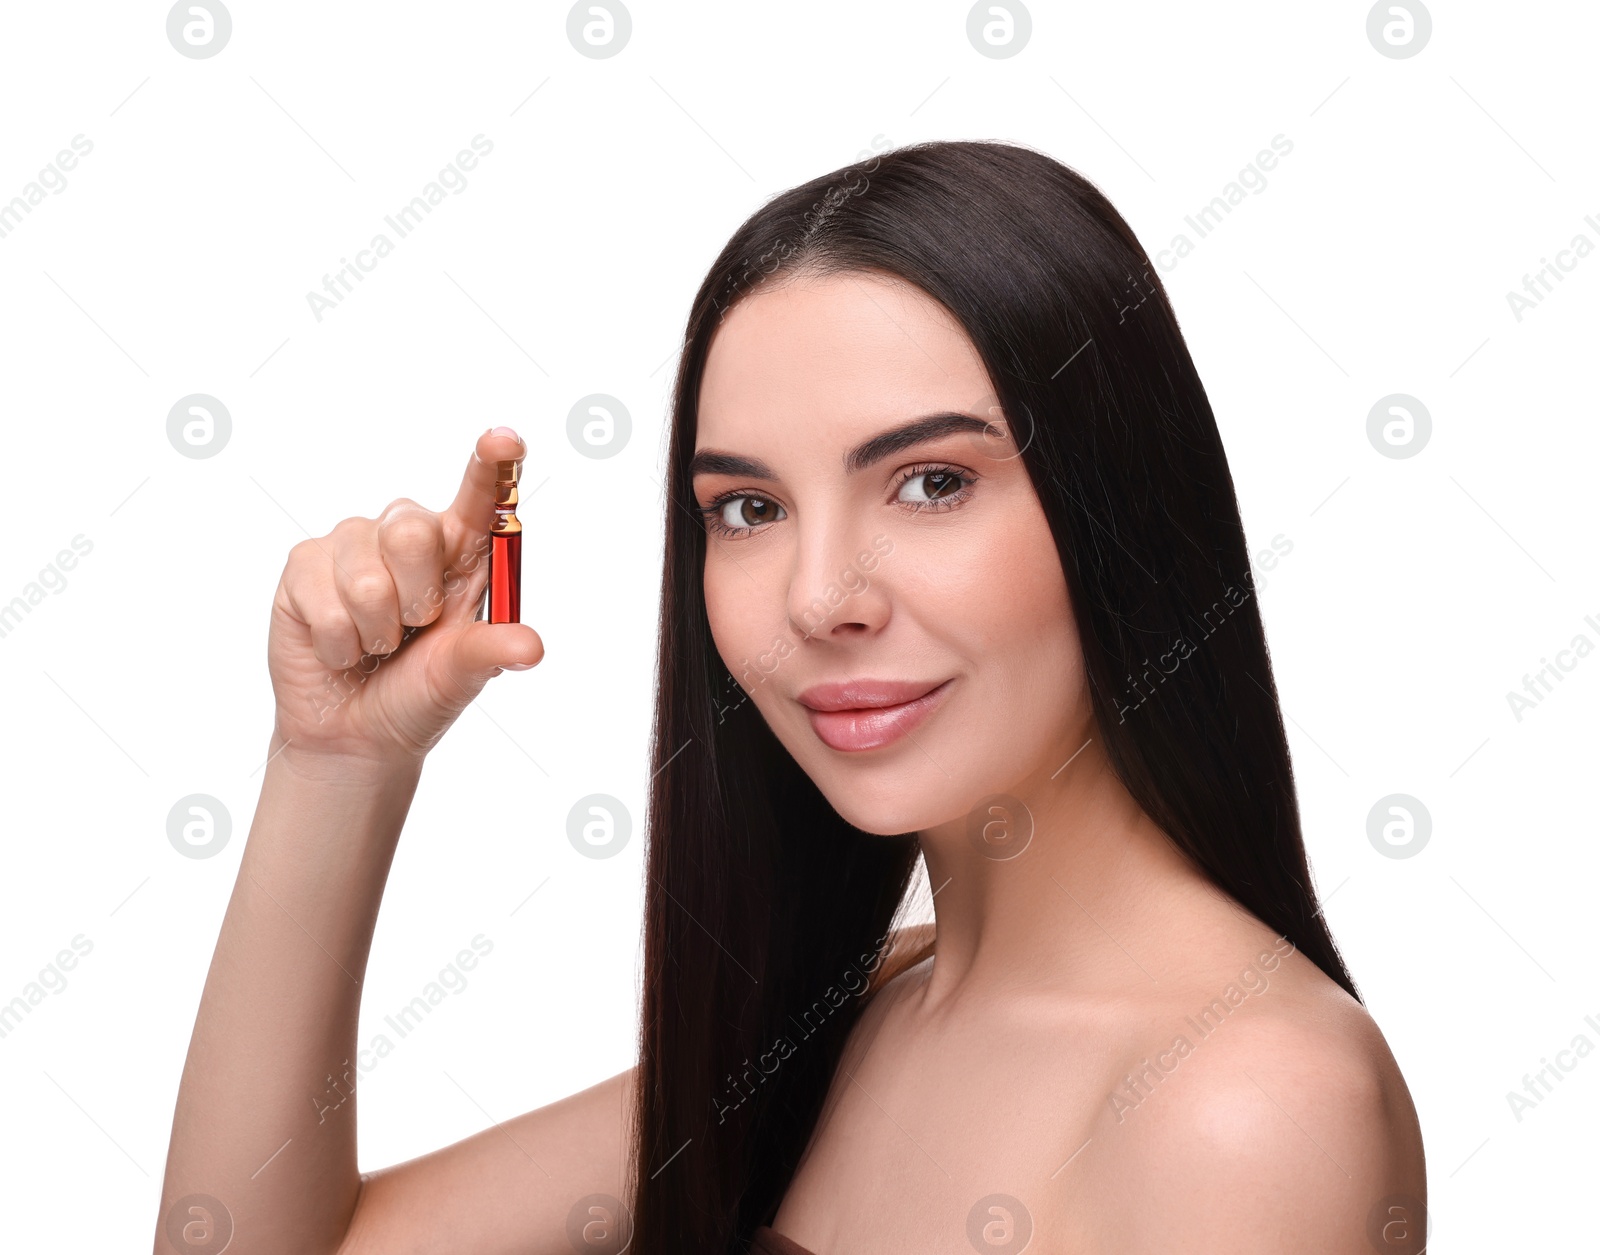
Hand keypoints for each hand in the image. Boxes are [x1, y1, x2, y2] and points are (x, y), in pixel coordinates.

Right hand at [265, 428, 542, 772]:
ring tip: (376, 645)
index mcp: (461, 554)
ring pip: (366, 573)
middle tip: (413, 628)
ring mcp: (354, 546)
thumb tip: (531, 647)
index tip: (505, 439)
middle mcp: (409, 538)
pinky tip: (340, 648)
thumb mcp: (460, 677)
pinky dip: (337, 640)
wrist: (355, 735)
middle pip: (411, 529)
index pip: (481, 498)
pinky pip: (322, 596)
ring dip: (374, 630)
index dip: (492, 465)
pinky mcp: (306, 565)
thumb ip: (490, 652)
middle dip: (415, 598)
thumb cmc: (417, 695)